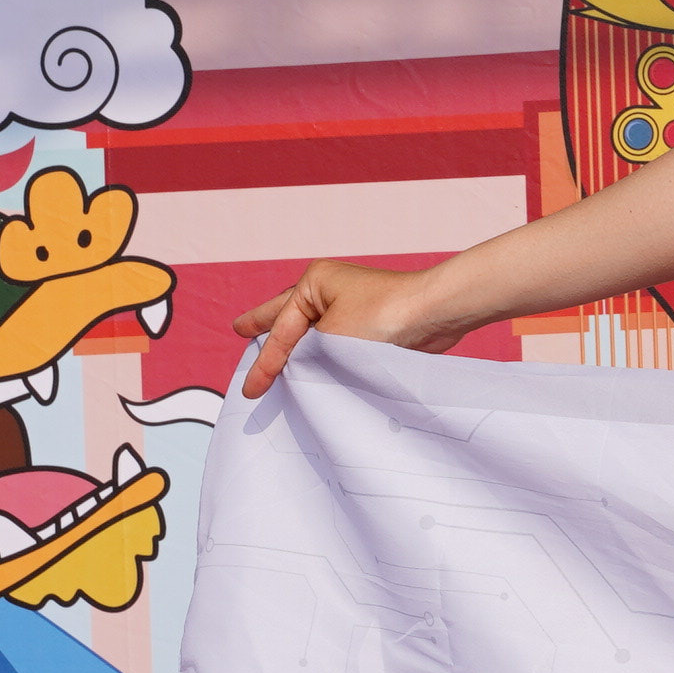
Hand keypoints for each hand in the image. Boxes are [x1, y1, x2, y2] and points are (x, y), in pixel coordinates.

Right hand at [233, 261, 465, 398]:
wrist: (434, 314)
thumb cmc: (383, 317)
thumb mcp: (332, 337)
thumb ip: (308, 353)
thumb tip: (306, 368)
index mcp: (315, 281)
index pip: (282, 330)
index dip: (265, 363)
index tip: (249, 390)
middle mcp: (331, 288)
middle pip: (288, 315)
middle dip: (264, 325)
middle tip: (239, 330)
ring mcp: (351, 303)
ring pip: (311, 328)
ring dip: (293, 342)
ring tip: (271, 345)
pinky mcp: (371, 322)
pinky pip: (334, 340)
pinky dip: (320, 352)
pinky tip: (314, 360)